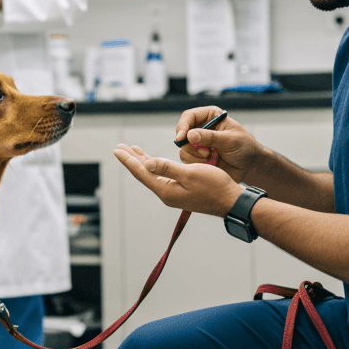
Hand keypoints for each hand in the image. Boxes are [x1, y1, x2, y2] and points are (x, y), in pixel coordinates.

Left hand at [114, 143, 242, 215]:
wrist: (231, 201)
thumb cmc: (214, 186)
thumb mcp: (190, 174)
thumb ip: (167, 168)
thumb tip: (146, 165)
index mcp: (166, 190)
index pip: (142, 172)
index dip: (128, 160)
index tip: (117, 150)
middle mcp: (166, 193)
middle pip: (144, 173)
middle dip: (131, 159)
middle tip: (119, 147)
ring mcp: (173, 192)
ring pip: (152, 173)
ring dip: (142, 160)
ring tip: (132, 150)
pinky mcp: (181, 190)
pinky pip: (162, 175)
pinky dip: (155, 165)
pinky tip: (152, 160)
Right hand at [172, 107, 263, 184]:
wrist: (249, 167)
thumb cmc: (245, 148)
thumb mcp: (230, 140)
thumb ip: (210, 137)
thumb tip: (190, 135)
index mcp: (210, 116)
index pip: (189, 116)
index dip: (183, 126)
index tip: (182, 138)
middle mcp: (201, 128)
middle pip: (182, 133)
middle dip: (191, 145)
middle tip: (205, 152)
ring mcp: (198, 143)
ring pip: (183, 148)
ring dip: (195, 155)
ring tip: (211, 157)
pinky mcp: (197, 157)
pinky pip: (187, 160)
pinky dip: (197, 163)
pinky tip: (211, 163)